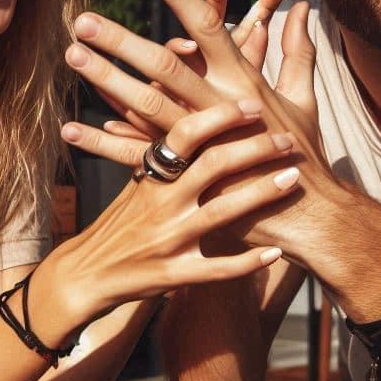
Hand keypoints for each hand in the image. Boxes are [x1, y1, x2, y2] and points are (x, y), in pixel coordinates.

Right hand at [54, 100, 300, 327]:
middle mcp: (159, 204)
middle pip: (213, 165)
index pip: (185, 134)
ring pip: (222, 213)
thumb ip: (163, 153)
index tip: (255, 105)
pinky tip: (276, 253)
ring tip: (293, 178)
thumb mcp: (135, 183)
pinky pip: (218, 270)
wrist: (87, 274)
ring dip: (262, 194)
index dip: (221, 117)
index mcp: (149, 176)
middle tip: (288, 139)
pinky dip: (249, 262)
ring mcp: (167, 240)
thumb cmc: (120, 222)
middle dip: (255, 149)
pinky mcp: (174, 276)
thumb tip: (186, 108)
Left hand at [63, 0, 341, 261]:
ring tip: (73, 56)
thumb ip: (299, 50)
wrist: (305, 214)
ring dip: (107, 80)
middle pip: (165, 65)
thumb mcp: (304, 98)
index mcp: (243, 82)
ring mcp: (200, 142)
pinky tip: (71, 129)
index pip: (209, 27)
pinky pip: (138, 156)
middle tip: (85, 20)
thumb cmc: (303, 155)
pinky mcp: (187, 175)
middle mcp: (218, 106)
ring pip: (147, 105)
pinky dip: (104, 143)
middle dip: (124, 40)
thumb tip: (300, 8)